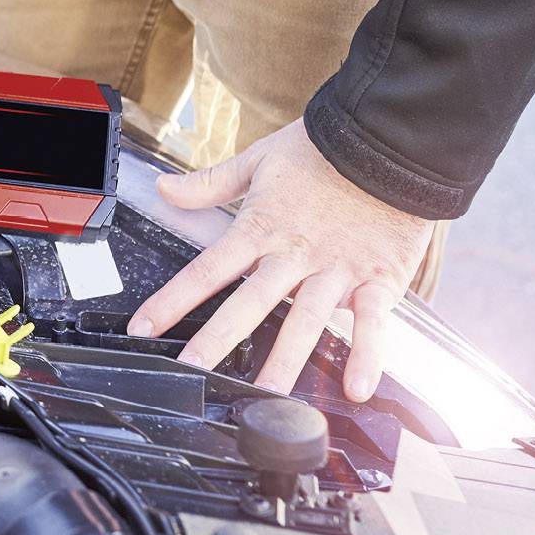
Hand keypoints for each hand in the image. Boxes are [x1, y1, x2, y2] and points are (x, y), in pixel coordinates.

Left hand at [126, 119, 432, 400]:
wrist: (390, 138)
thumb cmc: (324, 149)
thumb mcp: (259, 159)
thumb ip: (210, 183)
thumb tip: (164, 189)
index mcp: (261, 227)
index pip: (207, 269)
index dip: (172, 299)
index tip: (143, 327)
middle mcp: (294, 255)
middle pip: (249, 303)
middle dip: (217, 339)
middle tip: (193, 371)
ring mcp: (336, 270)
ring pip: (306, 321)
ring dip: (286, 360)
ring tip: (266, 395)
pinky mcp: (379, 277)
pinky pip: (373, 322)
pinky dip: (367, 355)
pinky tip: (356, 389)